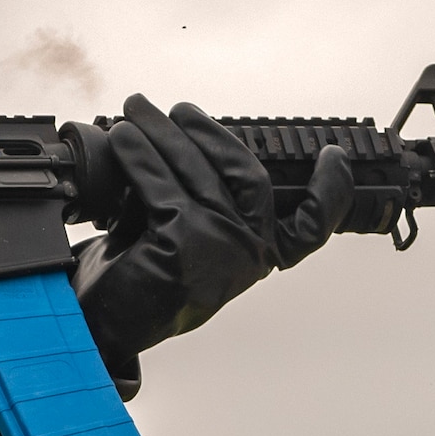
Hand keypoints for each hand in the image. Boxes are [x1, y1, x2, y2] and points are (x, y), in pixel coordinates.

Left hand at [74, 93, 353, 362]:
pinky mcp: (182, 244)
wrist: (98, 327)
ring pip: (195, 170)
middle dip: (209, 133)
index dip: (330, 192)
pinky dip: (137, 155)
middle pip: (244, 173)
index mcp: (257, 257)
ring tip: (136, 108)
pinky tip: (122, 138)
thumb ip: (196, 199)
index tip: (336, 156)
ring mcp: (219, 249)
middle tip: (178, 109)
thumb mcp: (180, 237)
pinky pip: (158, 183)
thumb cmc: (138, 281)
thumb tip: (182, 139)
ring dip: (161, 132)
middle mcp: (247, 255)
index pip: (310, 229)